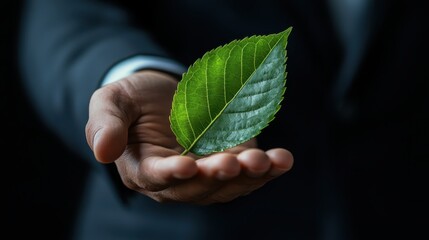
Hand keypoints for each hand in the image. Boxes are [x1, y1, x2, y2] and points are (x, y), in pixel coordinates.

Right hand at [85, 70, 293, 204]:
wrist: (165, 93)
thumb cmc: (134, 99)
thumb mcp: (111, 101)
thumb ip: (104, 124)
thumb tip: (101, 153)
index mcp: (142, 168)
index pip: (155, 178)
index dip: (170, 174)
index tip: (187, 165)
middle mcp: (176, 179)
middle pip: (196, 188)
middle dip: (215, 177)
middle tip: (231, 163)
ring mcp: (206, 173)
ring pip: (227, 186)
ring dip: (247, 177)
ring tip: (266, 161)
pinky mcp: (230, 161)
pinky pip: (249, 173)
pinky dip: (267, 169)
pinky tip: (282, 159)